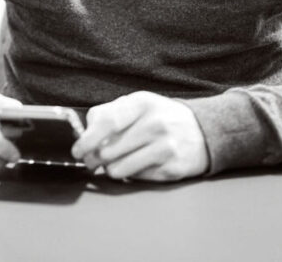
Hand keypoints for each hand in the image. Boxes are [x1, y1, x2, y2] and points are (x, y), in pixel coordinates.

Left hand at [71, 91, 208, 181]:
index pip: (107, 122)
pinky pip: (137, 178)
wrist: (203, 131)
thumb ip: (109, 113)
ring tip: (117, 162)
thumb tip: (84, 132)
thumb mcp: (137, 105)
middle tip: (93, 160)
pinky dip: (132, 174)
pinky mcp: (172, 169)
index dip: (87, 139)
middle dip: (94, 159)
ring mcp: (166, 148)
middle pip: (108, 150)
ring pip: (119, 169)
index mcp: (142, 103)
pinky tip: (139, 164)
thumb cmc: (160, 117)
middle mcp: (155, 124)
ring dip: (111, 169)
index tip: (77, 150)